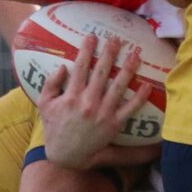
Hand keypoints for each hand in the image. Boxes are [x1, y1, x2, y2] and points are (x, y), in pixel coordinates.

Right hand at [35, 33, 155, 169]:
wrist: (65, 155)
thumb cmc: (55, 128)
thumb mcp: (45, 105)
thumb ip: (51, 84)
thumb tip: (63, 67)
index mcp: (71, 97)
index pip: (80, 68)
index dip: (86, 51)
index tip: (92, 37)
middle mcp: (88, 103)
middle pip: (101, 73)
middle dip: (109, 54)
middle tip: (116, 39)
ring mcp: (103, 114)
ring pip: (118, 86)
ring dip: (127, 69)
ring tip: (135, 54)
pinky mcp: (114, 125)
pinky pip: (130, 109)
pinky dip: (139, 97)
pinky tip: (146, 85)